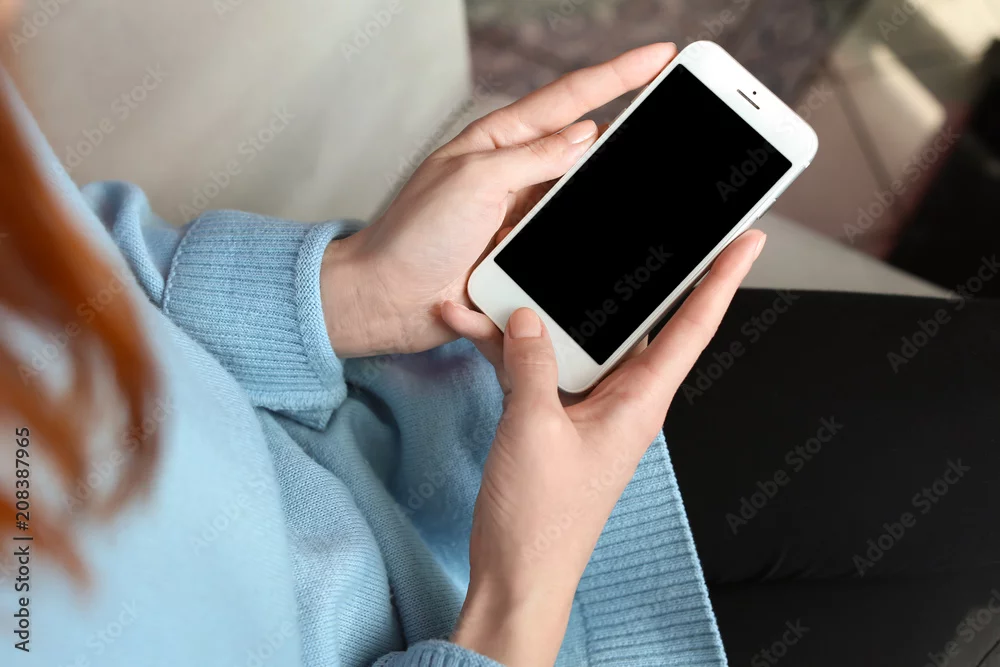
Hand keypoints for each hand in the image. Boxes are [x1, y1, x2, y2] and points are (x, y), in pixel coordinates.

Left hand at [321, 43, 678, 356]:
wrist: (385, 300)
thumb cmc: (411, 236)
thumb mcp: (472, 181)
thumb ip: (531, 158)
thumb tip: (585, 135)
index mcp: (498, 142)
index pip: (568, 99)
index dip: (618, 76)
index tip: (661, 56)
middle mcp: (514, 174)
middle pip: (585, 144)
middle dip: (630, 128)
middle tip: (677, 113)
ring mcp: (521, 215)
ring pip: (583, 194)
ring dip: (614, 189)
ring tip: (656, 174)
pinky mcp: (524, 255)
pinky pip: (570, 240)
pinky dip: (592, 233)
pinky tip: (621, 229)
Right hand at [446, 231, 765, 666]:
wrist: (516, 574)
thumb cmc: (541, 519)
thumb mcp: (533, 427)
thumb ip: (532, 363)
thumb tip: (527, 316)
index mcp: (639, 402)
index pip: (692, 328)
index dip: (722, 279)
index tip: (746, 239)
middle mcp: (620, 399)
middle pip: (628, 322)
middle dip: (615, 276)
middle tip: (614, 231)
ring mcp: (585, 408)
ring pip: (571, 340)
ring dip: (537, 313)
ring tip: (506, 279)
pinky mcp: (552, 417)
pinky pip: (538, 366)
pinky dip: (510, 347)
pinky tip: (477, 325)